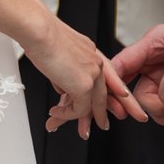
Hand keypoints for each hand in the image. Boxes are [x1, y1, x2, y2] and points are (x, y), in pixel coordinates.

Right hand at [23, 17, 146, 138]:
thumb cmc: (43, 36)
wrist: (39, 31)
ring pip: (92, 104)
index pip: (111, 74)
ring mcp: (92, 75)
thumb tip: (63, 86)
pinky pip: (78, 108)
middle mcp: (96, 63)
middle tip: (105, 124)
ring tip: (84, 131)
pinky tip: (57, 114)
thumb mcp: (61, 54)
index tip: (124, 99)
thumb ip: (67, 71)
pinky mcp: (83, 86)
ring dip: (85, 119)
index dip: (117, 90)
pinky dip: (67, 115)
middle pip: (107, 93)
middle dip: (106, 112)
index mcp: (92, 53)